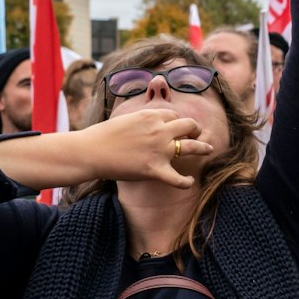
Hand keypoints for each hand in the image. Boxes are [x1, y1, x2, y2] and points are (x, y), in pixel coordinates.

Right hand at [82, 110, 212, 187]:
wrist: (90, 151)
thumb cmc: (103, 136)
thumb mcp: (125, 118)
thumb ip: (143, 119)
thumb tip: (152, 119)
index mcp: (151, 116)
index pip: (174, 115)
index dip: (178, 122)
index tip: (178, 128)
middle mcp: (159, 130)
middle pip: (189, 125)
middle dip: (195, 129)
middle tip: (196, 135)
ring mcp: (159, 150)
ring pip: (192, 147)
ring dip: (203, 148)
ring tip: (208, 150)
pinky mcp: (155, 170)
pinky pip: (178, 179)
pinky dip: (186, 182)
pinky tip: (189, 182)